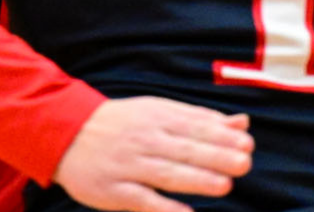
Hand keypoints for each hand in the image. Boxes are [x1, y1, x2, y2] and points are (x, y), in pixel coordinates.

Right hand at [53, 97, 253, 211]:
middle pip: (184, 149)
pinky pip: (142, 200)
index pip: (194, 126)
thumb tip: (242, 123)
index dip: (221, 136)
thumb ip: (201, 119)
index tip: (246, 143)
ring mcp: (129, 165)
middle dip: (215, 156)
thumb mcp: (159, 112)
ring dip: (196, 180)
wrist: (66, 133)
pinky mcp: (114, 190)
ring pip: (166, 173)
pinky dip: (164, 208)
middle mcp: (144, 140)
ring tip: (224, 185)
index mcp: (158, 117)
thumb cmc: (123, 124)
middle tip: (243, 163)